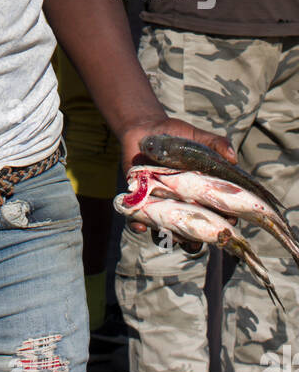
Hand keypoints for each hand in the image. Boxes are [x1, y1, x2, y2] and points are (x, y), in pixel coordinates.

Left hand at [120, 116, 235, 241]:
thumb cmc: (177, 135)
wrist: (145, 129)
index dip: (224, 222)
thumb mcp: (197, 138)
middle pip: (193, 232)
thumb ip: (216, 144)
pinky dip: (138, 226)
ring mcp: (162, 205)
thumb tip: (233, 157)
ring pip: (167, 232)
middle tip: (194, 240)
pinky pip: (138, 220)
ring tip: (170, 235)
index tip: (228, 222)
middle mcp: (184, 205)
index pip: (217, 215)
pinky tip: (140, 226)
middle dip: (195, 241)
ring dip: (170, 238)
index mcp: (201, 195)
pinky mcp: (140, 201)